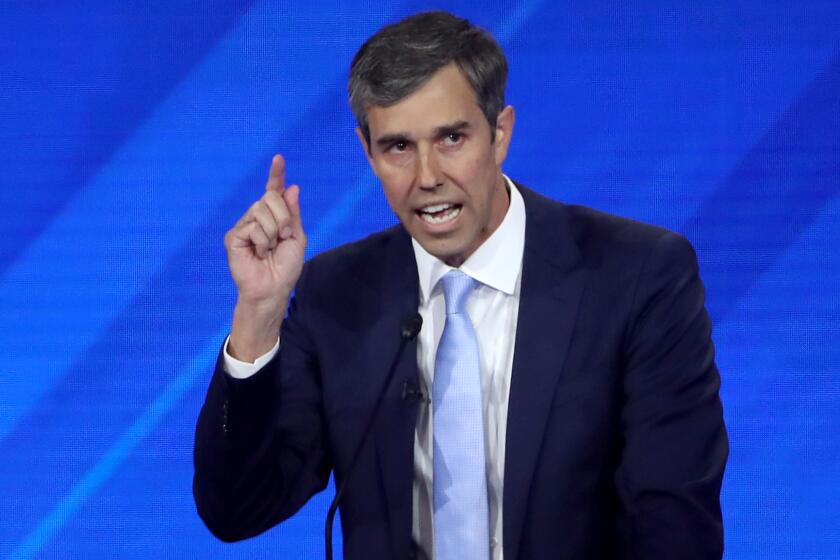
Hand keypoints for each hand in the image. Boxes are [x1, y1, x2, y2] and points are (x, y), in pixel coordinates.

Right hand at [224, 154, 305, 359]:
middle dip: (284, 218)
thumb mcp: (297, 237)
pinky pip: (252, 226)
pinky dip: (261, 240)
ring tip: (269, 249)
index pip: (274, 192)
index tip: (279, 158)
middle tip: (283, 238)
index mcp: (274, 217)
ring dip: (274, 231)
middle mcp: (257, 218)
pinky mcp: (234, 237)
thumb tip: (292, 187)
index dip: (276, 175)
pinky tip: (258, 253)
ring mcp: (244, 226)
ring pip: (261, 210)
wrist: (273, 288)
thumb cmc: (286, 267)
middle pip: (270, 197)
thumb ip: (293, 213)